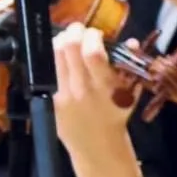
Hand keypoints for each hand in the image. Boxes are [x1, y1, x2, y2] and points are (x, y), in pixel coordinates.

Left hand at [51, 24, 135, 171]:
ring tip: (67, 39)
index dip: (91, 36)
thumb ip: (130, 66)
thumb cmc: (115, 116)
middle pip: (67, 49)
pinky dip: (51, 58)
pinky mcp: (49, 99)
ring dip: (60, 41)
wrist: (97, 147)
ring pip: (52, 56)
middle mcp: (81, 90)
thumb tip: (130, 41)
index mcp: (105, 88)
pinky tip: (58, 56)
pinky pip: (45, 71)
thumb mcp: (130, 93)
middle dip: (73, 32)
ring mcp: (61, 95)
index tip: (95, 33)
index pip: (92, 54)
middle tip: (78, 30)